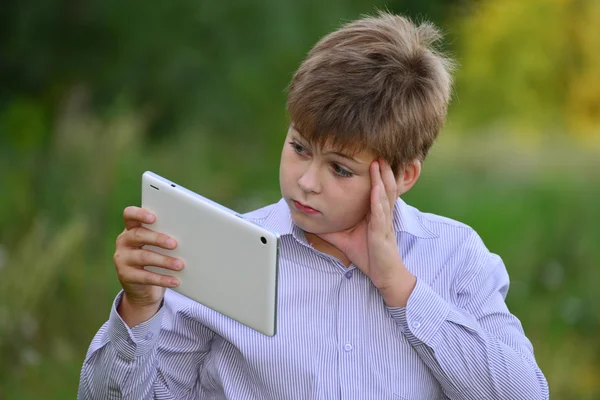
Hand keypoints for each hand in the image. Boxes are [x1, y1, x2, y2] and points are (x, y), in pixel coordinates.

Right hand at [114, 206, 183, 309]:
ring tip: (180, 265)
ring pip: (144, 256)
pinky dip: (162, 279)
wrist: (143, 289)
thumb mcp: (157, 246)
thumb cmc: (155, 259)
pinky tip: (175, 280)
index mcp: (132, 228)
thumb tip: (188, 237)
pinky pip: (145, 277)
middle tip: (175, 244)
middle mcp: (124, 241)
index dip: (139, 214)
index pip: (130, 214)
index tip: (153, 218)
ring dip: (164, 261)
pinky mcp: (125, 276)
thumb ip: (165, 237)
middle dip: (158, 239)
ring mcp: (122, 258)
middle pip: (139, 235)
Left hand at [318, 160, 415, 304]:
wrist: (384, 275)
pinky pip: (380, 213)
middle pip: (385, 186)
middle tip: (378, 151)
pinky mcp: (382, 232)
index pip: (376, 188)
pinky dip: (378, 199)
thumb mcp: (344, 238)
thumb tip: (310, 222)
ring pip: (385, 195)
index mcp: (376, 212)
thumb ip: (330, 228)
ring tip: (379, 162)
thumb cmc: (368, 255)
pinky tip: (375, 188)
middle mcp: (382, 213)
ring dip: (382, 178)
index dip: (375, 173)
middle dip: (381, 168)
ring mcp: (384, 222)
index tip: (369, 156)